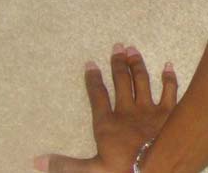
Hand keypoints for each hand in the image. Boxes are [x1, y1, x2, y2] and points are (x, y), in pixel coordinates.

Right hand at [35, 43, 178, 172]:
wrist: (158, 167)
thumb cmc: (123, 170)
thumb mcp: (91, 171)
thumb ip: (65, 165)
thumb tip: (38, 161)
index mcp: (108, 124)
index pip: (98, 96)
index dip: (93, 79)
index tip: (91, 63)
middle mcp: (127, 111)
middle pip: (122, 82)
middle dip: (118, 63)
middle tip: (117, 46)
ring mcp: (148, 110)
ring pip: (142, 81)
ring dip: (137, 64)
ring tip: (133, 50)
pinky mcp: (167, 112)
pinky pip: (169, 91)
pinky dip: (169, 77)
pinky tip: (168, 66)